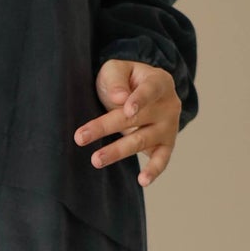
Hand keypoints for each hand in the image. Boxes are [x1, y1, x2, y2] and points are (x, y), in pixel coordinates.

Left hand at [74, 58, 180, 188]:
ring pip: (141, 141)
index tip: (127, 110)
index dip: (139, 100)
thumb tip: (121, 98)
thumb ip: (117, 80)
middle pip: (137, 119)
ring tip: (96, 160)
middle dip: (107, 127)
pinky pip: (162, 159)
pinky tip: (142, 181)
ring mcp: (169, 127)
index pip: (150, 90)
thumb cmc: (127, 80)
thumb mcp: (117, 69)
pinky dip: (153, 171)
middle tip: (81, 137)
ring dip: (118, 151)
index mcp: (159, 82)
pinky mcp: (166, 145)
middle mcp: (168, 105)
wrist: (141, 92)